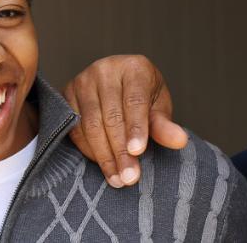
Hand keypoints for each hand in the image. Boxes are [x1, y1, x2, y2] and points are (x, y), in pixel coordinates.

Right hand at [62, 55, 187, 187]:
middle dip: (120, 150)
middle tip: (130, 177)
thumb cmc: (143, 97)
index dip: (136, 128)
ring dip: (104, 155)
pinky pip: (74, 128)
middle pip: (111, 116)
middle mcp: (106, 69)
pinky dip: (88, 150)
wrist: (119, 86)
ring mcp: (83, 80)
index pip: (134, 101)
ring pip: (90, 124)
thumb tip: (179, 141)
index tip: (138, 152)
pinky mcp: (67, 94)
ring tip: (118, 178)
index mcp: (134, 68)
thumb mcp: (158, 108)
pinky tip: (102, 165)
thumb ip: (164, 125)